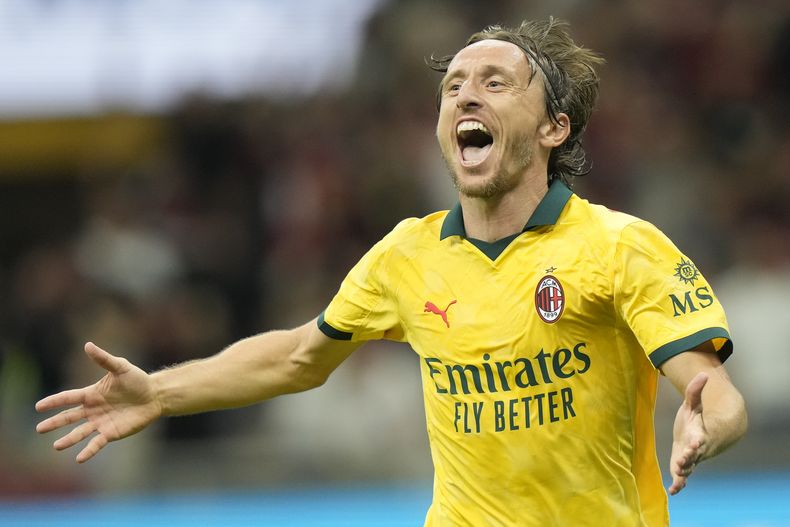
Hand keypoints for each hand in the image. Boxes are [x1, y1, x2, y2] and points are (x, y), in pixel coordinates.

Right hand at [36, 342, 161, 462]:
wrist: (154, 395)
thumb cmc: (137, 380)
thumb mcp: (120, 367)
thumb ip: (104, 359)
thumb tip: (87, 345)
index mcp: (91, 394)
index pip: (68, 398)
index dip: (54, 402)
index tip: (38, 406)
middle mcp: (93, 410)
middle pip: (70, 417)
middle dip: (55, 423)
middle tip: (39, 429)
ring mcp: (100, 422)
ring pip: (80, 432)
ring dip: (68, 440)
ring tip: (56, 446)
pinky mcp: (111, 433)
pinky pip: (97, 443)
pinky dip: (88, 451)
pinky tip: (79, 458)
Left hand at [668, 371, 708, 494]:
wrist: (700, 435)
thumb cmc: (696, 419)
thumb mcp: (693, 404)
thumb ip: (695, 390)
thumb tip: (704, 373)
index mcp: (698, 434)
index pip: (698, 438)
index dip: (696, 441)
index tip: (693, 441)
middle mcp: (696, 449)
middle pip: (693, 455)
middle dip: (689, 458)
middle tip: (683, 460)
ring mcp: (690, 460)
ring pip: (688, 468)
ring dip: (683, 472)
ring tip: (677, 476)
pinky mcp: (682, 467)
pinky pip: (683, 478)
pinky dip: (679, 485)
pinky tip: (673, 491)